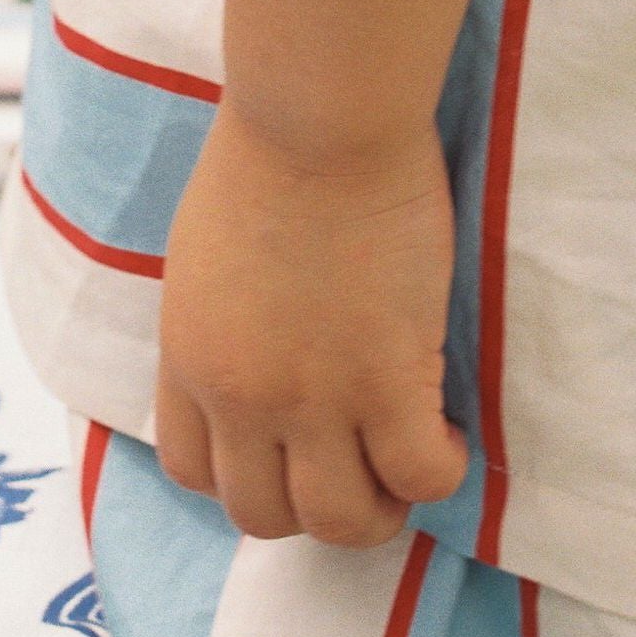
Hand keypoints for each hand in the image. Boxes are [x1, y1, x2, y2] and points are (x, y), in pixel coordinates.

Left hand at [153, 111, 470, 547]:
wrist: (319, 116)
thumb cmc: (266, 152)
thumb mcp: (204, 255)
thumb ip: (219, 322)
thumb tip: (253, 357)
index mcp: (189, 357)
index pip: (191, 473)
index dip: (246, 476)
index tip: (288, 452)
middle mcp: (241, 395)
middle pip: (262, 515)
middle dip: (311, 507)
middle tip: (358, 466)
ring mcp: (313, 397)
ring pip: (340, 520)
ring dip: (377, 510)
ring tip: (405, 461)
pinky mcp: (387, 380)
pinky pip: (418, 477)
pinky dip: (438, 473)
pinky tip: (446, 433)